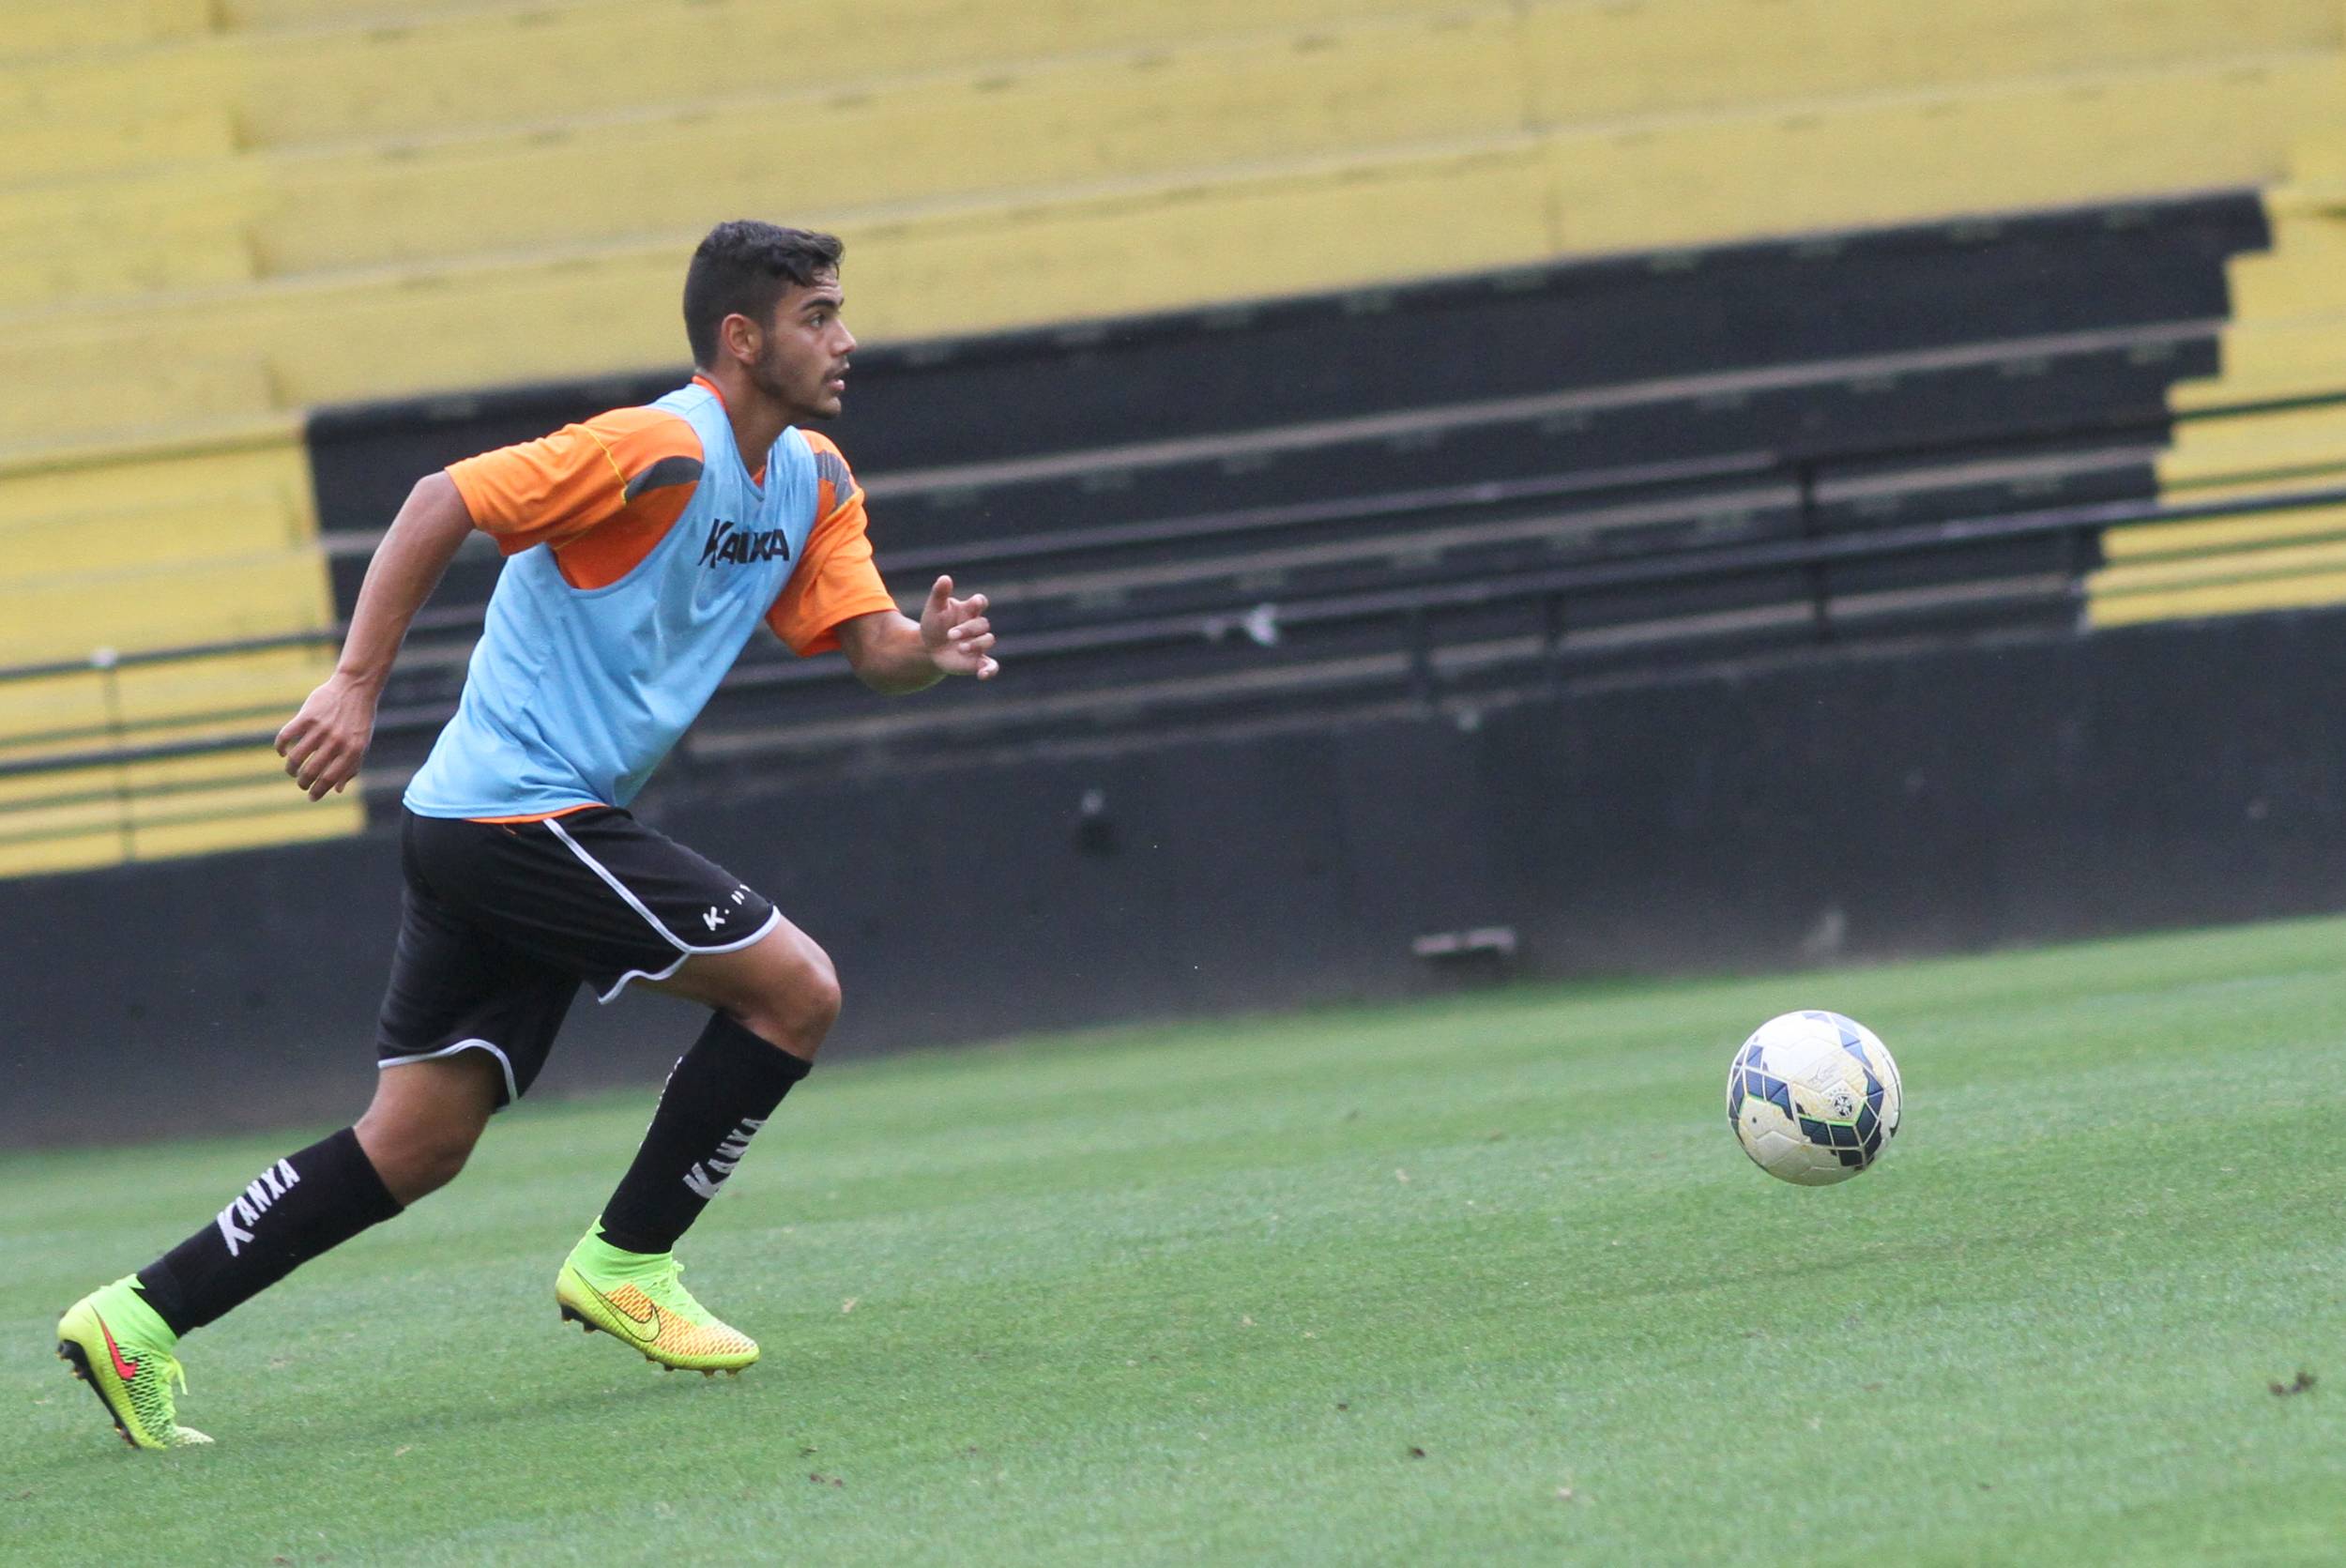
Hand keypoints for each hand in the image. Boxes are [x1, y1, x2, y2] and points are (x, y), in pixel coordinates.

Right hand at [275, 673, 379, 800]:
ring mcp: (321, 728)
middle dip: (302, 782)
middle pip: (311, 771)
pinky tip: (283, 752)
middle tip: (300, 783)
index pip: (329, 779)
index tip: (311, 797)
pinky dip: (281, 747)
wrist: (356, 688)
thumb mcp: (362, 744)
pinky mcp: (307, 716)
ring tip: (291, 770)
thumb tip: (337, 790)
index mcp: (352, 751)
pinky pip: (286, 736)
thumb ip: (351, 767)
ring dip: (291, 768)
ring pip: (296, 757)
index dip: (318, 791)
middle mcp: (336, 741)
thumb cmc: (359, 720)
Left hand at [919, 575, 998, 679]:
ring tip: (959, 648)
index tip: (974, 604)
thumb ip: (939, 594)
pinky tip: (982, 676)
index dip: (979, 603)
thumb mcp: (933, 609)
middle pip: (982, 624)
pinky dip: (990, 670)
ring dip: (975, 645)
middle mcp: (977, 626)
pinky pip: (992, 665)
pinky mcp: (978, 661)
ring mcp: (979, 644)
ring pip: (988, 640)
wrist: (929, 649)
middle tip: (950, 635)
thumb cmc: (934, 624)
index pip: (980, 602)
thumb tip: (945, 578)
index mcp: (968, 610)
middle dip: (968, 629)